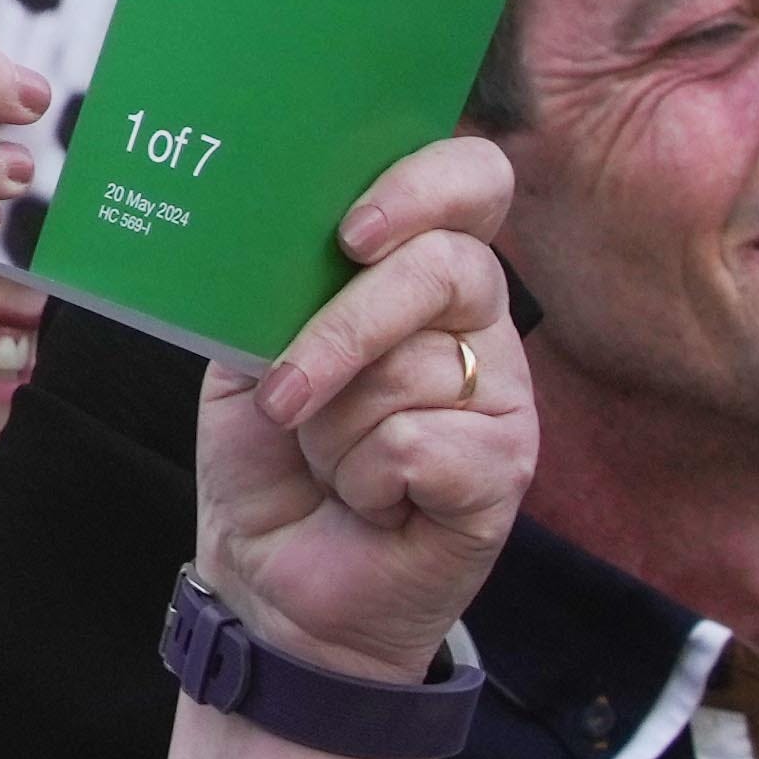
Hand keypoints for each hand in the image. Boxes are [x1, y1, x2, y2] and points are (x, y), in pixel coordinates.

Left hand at [188, 134, 533, 684]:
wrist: (270, 576)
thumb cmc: (270, 454)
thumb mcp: (252, 348)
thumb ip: (281, 282)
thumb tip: (278, 231)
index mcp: (419, 269)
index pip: (470, 182)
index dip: (425, 185)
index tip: (350, 231)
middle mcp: (474, 321)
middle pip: (444, 267)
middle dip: (344, 328)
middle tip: (286, 393)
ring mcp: (502, 394)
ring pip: (415, 368)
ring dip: (334, 427)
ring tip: (330, 463)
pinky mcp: (506, 467)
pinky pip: (422, 442)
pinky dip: (365, 478)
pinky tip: (372, 501)